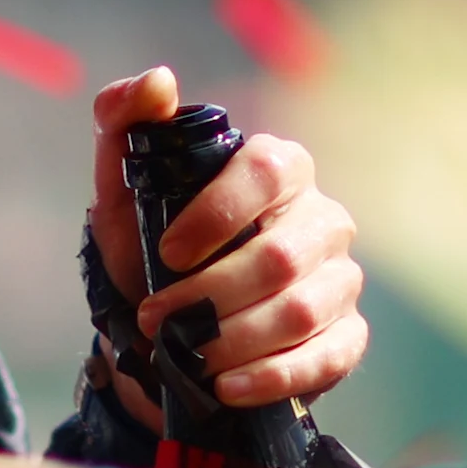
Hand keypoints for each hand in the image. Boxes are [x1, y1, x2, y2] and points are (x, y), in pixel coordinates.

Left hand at [88, 66, 369, 415]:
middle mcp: (322, 219)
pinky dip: (270, 376)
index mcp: (279, 169)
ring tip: (184, 355)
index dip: (218, 212)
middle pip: (281, 257)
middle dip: (210, 295)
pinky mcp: (345, 338)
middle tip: (156, 318)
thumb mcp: (121, 188)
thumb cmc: (147, 249)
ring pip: (301, 311)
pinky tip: (226, 386)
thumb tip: (159, 81)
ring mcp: (340, 280)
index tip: (165, 252)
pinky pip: (326, 358)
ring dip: (232, 340)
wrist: (161, 335)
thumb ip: (123, 122)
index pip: (269, 170)